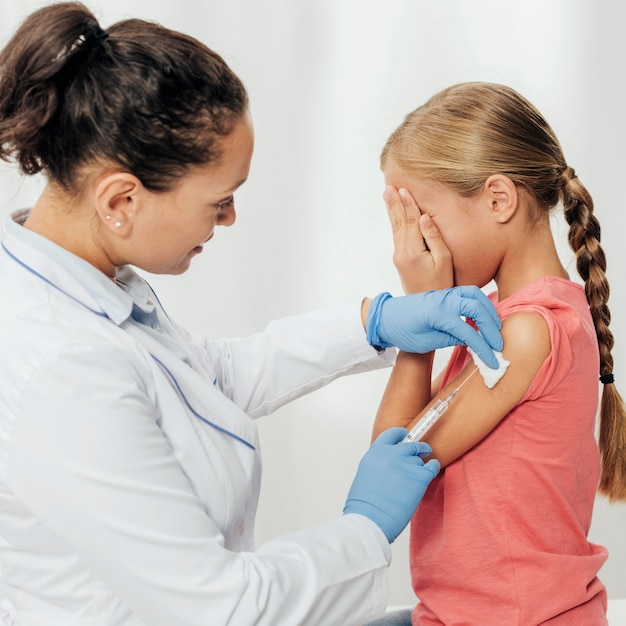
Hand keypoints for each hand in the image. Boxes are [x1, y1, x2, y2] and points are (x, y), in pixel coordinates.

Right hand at [343, 427, 439, 542]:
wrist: (370, 519)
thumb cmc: (365, 504)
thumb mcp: (366, 474)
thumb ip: (380, 463)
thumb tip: (392, 464)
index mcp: (376, 452)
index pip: (391, 434)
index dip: (400, 433)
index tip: (406, 434)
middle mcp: (391, 454)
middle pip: (411, 445)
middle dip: (418, 448)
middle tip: (423, 450)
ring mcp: (406, 464)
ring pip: (420, 461)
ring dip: (419, 468)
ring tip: (413, 482)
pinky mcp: (419, 476)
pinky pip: (432, 467)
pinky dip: (433, 468)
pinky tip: (431, 471)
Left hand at [366, 287, 502, 367]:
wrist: (386, 317)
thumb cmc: (401, 331)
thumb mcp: (424, 342)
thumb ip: (449, 340)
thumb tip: (472, 341)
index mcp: (437, 313)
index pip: (468, 331)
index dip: (483, 348)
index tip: (492, 361)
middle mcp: (443, 299)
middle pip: (477, 308)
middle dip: (492, 328)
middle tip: (499, 345)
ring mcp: (445, 294)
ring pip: (476, 296)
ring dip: (489, 311)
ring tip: (495, 330)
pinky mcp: (445, 294)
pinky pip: (469, 293)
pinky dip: (480, 303)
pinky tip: (484, 317)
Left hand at [384, 185, 452, 292]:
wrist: (426, 306)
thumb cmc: (442, 283)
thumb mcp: (444, 260)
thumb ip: (434, 237)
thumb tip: (424, 217)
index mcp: (413, 251)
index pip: (410, 221)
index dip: (408, 204)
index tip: (404, 189)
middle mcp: (402, 252)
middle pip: (398, 222)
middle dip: (394, 203)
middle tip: (388, 187)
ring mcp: (398, 256)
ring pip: (395, 228)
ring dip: (392, 210)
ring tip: (387, 195)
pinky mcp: (399, 260)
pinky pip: (397, 236)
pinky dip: (395, 222)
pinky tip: (394, 214)